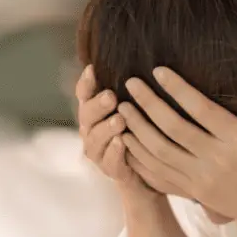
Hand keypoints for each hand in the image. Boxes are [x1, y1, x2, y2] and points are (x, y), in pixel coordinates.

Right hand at [75, 65, 163, 200]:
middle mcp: (92, 131)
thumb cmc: (147, 134)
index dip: (86, 83)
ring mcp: (99, 153)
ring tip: (119, 120)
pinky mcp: (112, 172)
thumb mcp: (141, 109)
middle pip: (86, 116)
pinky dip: (113, 152)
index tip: (93, 70)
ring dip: (105, 129)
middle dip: (97, 106)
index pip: (84, 95)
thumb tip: (151, 60)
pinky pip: (109, 162)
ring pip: (94, 140)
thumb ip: (135, 90)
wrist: (152, 176)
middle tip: (111, 96)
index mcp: (96, 113)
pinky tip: (122, 142)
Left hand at [119, 67, 236, 229]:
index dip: (177, 88)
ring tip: (121, 108)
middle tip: (130, 83)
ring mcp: (201, 177)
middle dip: (148, 104)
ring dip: (137, 128)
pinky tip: (125, 138)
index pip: (201, 109)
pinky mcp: (191, 191)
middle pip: (173, 128)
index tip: (157, 70)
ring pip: (159, 151)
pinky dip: (138, 156)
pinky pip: (157, 172)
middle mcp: (217, 159)